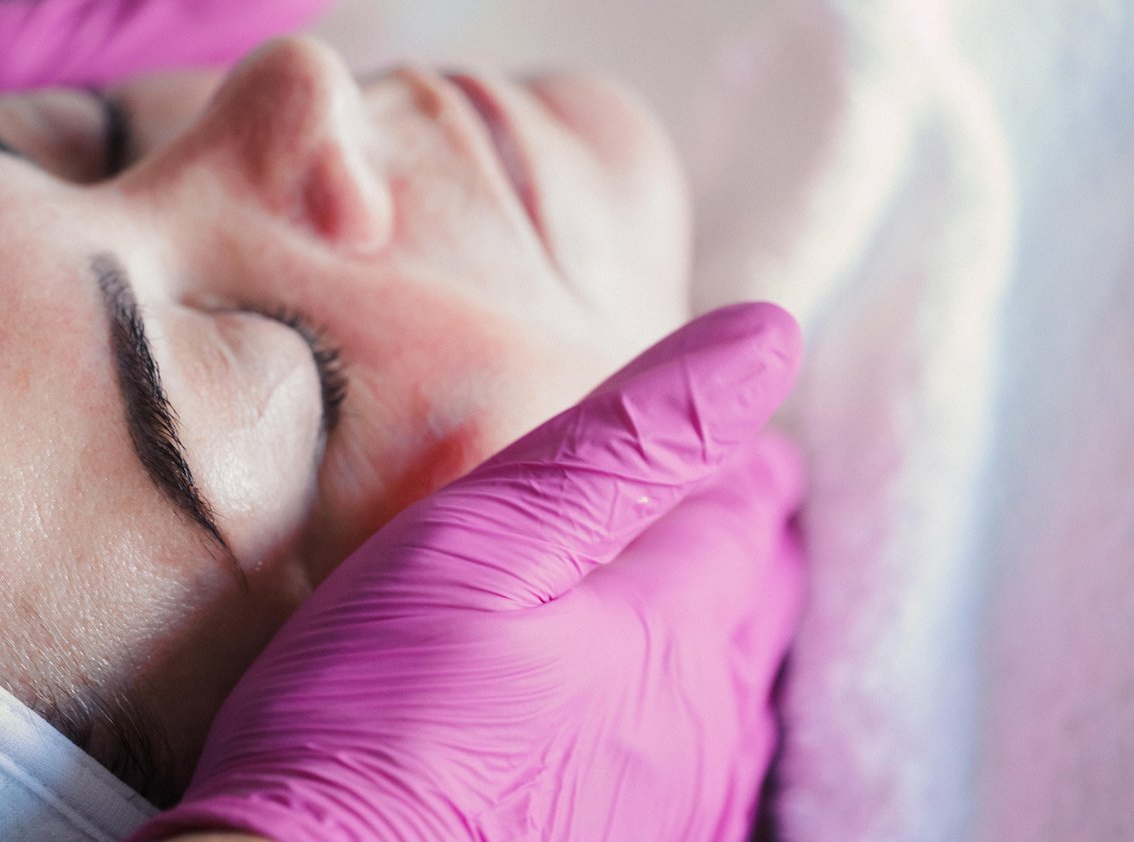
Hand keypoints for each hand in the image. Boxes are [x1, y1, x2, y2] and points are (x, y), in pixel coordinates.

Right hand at [133, 302, 804, 841]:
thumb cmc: (369, 720)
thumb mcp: (482, 541)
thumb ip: (625, 440)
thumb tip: (764, 339)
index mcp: (670, 629)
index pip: (744, 515)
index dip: (735, 462)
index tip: (734, 442)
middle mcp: (700, 731)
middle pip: (756, 607)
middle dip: (741, 545)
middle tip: (720, 505)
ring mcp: (674, 816)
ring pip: (737, 699)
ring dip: (721, 636)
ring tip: (690, 602)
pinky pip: (702, 781)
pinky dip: (691, 726)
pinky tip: (648, 732)